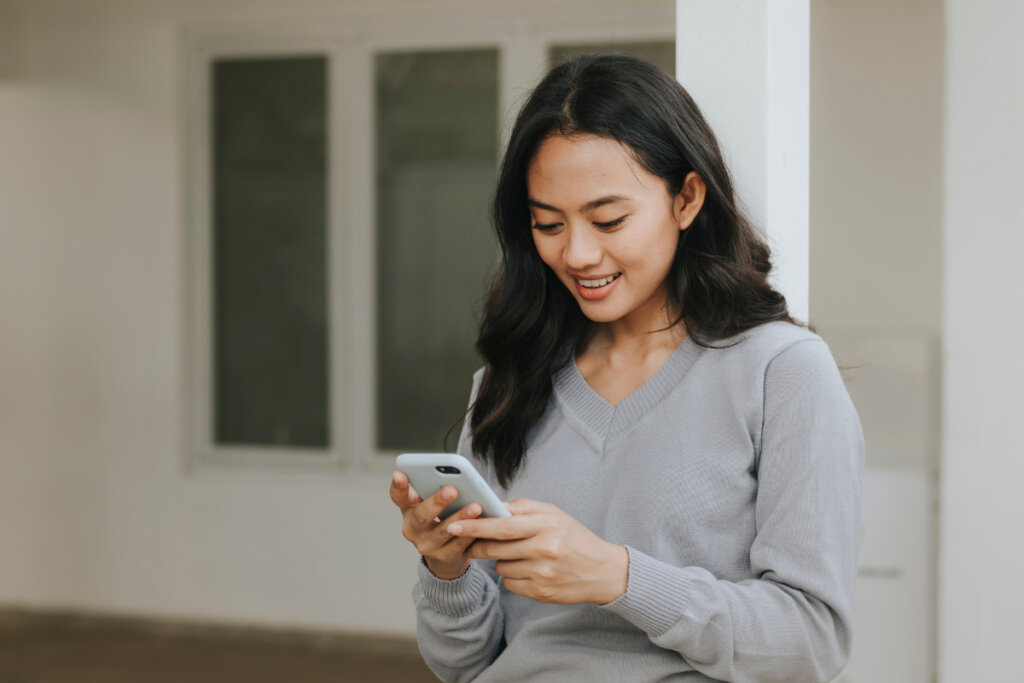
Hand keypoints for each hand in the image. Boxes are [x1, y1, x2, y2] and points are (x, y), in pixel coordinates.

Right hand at [389, 470, 483, 579]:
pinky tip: (483, 523)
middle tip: (452, 489)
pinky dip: (471, 533)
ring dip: (460, 518)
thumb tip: (457, 476)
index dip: (398, 486)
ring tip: (475, 506)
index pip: (398, 497)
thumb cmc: (440, 519)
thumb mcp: (431, 504)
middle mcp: (413, 529)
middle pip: (422, 515)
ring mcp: (427, 545)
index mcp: (409, 510)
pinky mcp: (445, 557)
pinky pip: (460, 544)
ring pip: (444, 531)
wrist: (445, 555)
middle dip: (437, 502)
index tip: (399, 473)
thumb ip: (435, 489)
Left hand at [449, 498, 628, 604]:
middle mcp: (544, 549)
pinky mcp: (541, 592)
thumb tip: (494, 505)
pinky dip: (513, 576)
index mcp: (546, 525)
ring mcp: (542, 573)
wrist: (603, 572)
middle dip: (478, 545)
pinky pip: (511, 583)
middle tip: (472, 542)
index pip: (502, 525)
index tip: (454, 524)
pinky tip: (529, 570)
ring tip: (520, 555)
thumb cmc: (575, 538)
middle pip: (495, 549)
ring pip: (501, 567)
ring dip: (501, 561)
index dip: (475, 526)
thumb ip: (524, 507)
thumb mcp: (554, 514)